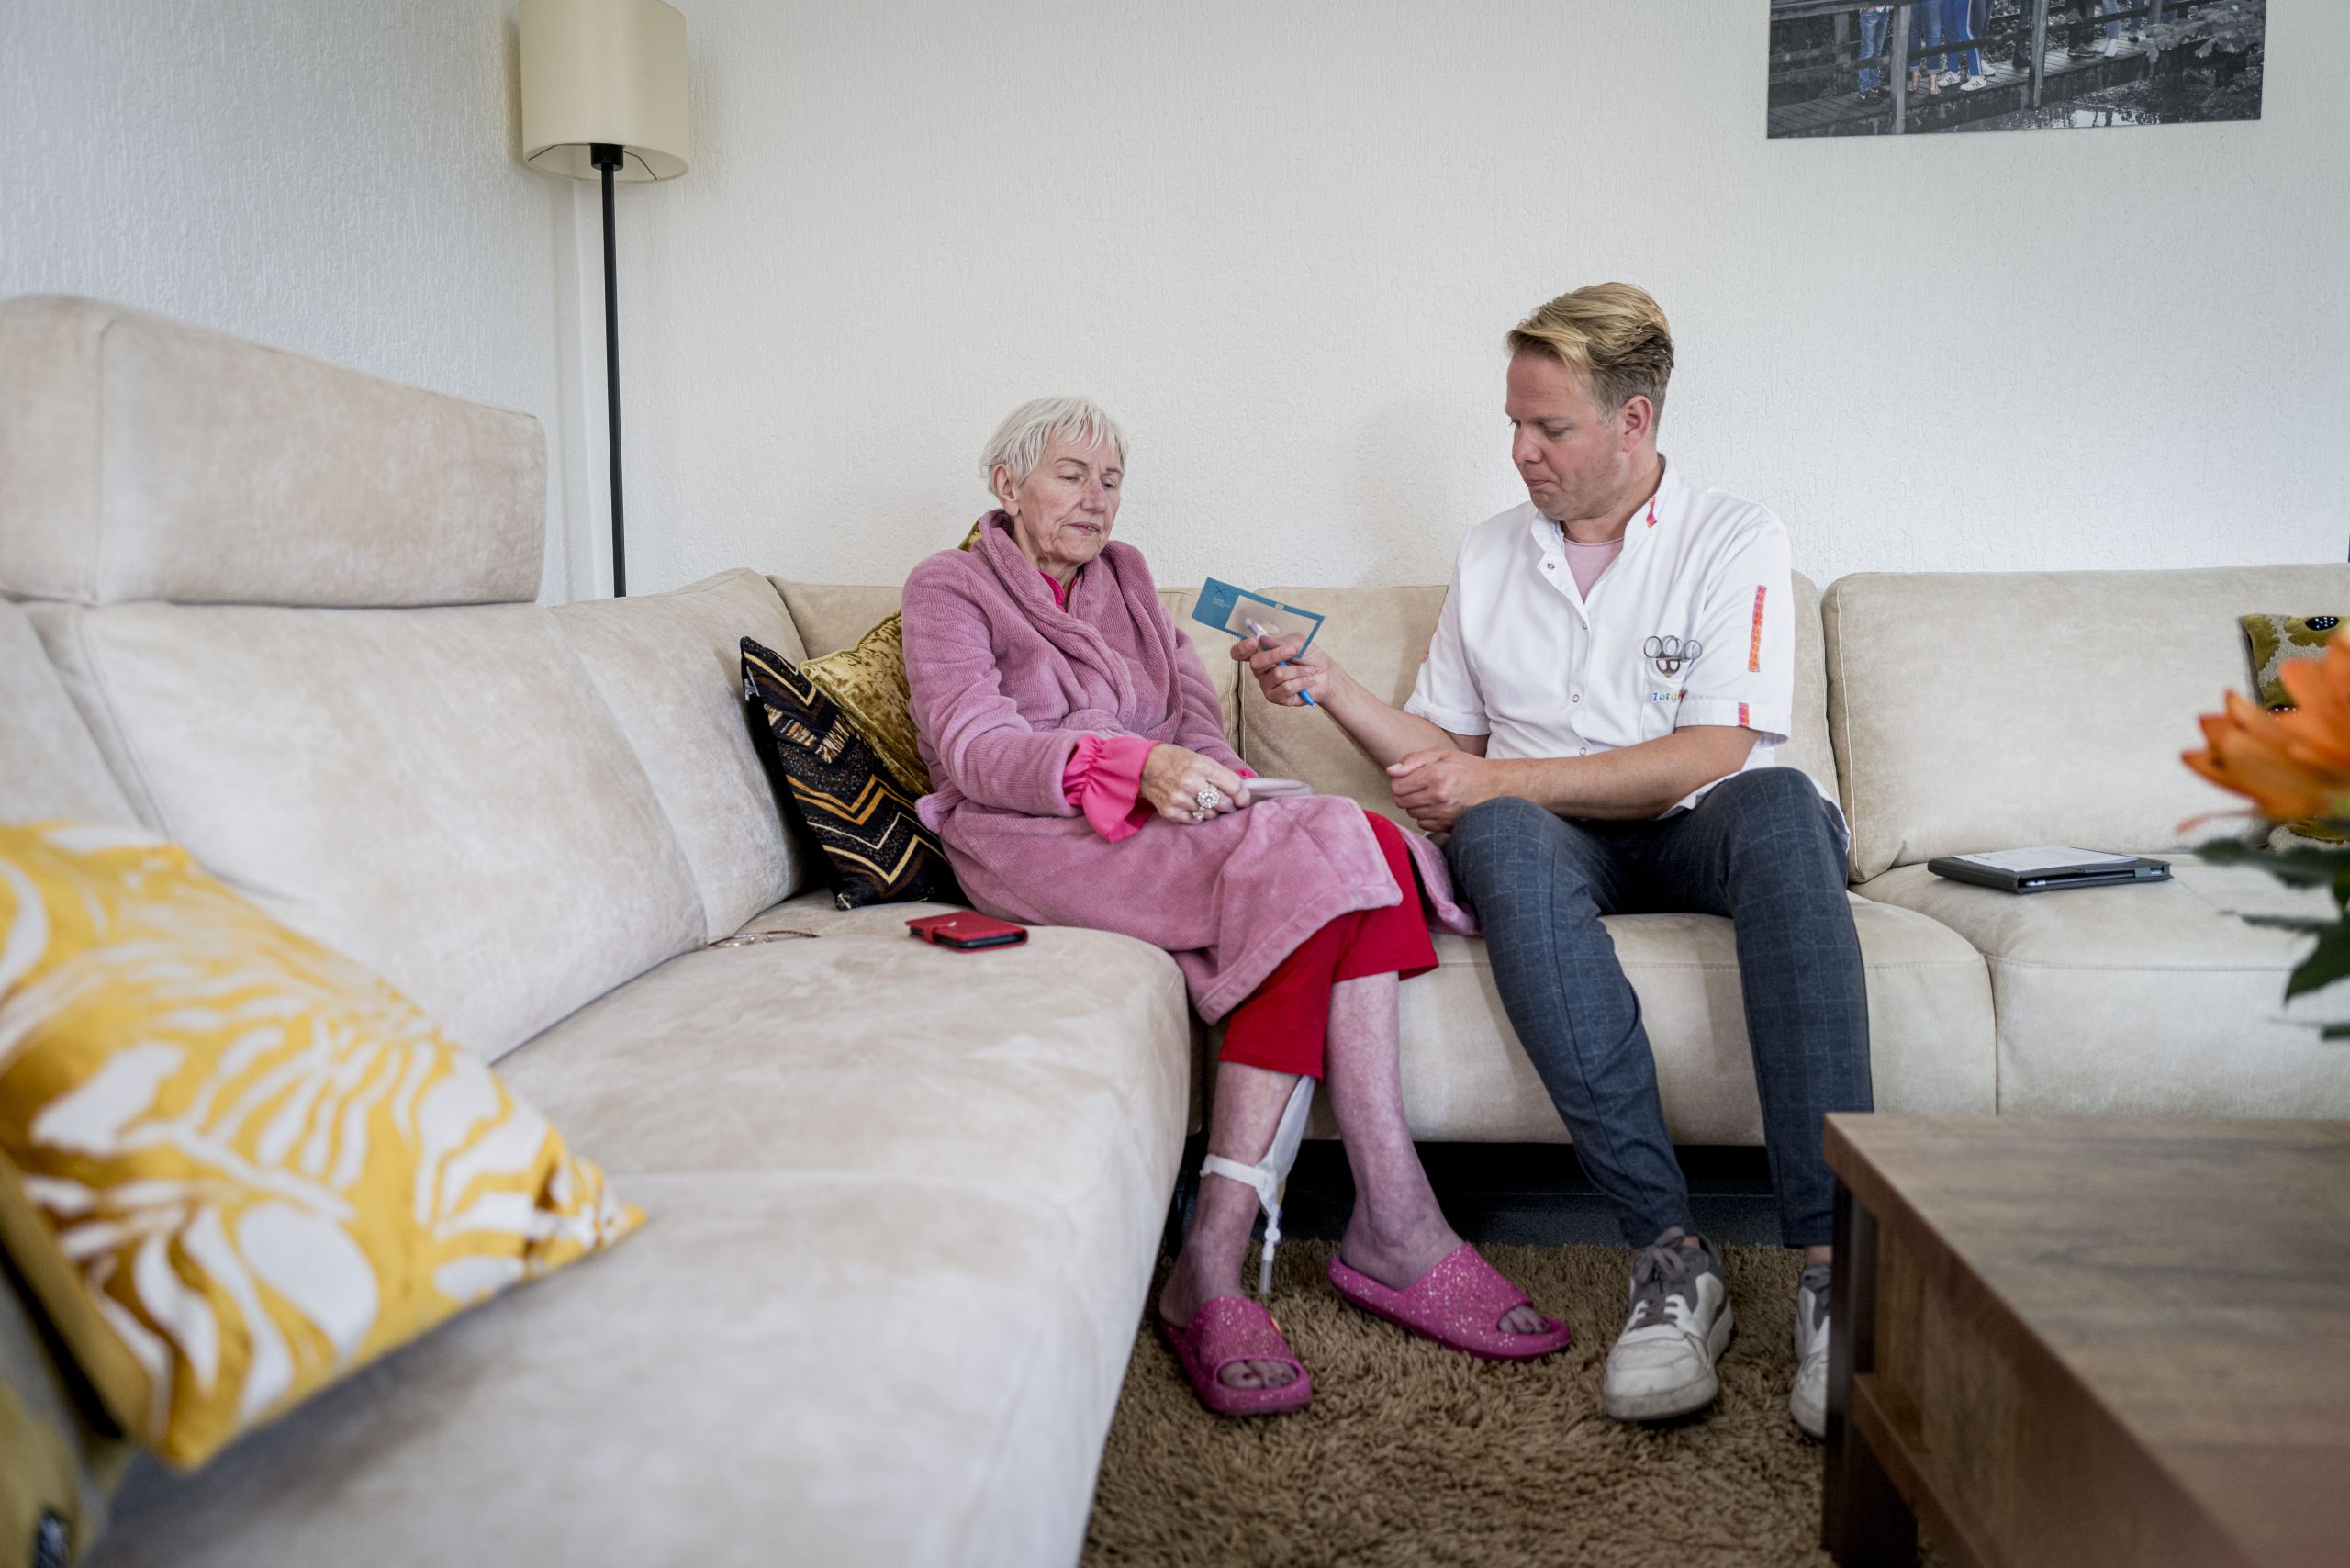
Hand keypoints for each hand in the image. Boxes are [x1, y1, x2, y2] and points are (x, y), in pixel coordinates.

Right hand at [1140, 744, 1249, 825]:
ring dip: (1212, 811)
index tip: (1243, 800)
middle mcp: (1191, 783)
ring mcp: (1180, 799)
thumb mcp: (1200, 759)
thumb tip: (1240, 792)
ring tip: (1204, 801)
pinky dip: (1198, 816)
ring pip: (1210, 815)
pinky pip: (1195, 821)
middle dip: (1229, 805)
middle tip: (1225, 803)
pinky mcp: (1170, 812)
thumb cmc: (1176, 760)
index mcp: (1202, 766)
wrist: (1144, 765)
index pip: (1234, 786)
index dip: (1243, 796)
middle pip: (1224, 804)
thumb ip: (1220, 774)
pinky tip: (1192, 806)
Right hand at [1231, 631, 1333, 708]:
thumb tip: (1263, 639)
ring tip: (1308, 670)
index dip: (1242, 648)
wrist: (1326, 675)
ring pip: (1277, 674)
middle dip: (1275, 655)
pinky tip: (1308, 680)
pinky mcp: (1276, 697)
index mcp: (1261, 653)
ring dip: (1297, 670)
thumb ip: (1281, 641)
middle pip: (1256, 662)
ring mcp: (1267, 684)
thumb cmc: (1310, 657)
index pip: (1240, 652)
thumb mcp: (1299, 643)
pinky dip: (1301, 681)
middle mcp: (1260, 670)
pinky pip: (1286, 688)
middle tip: (1293, 650)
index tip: (1254, 641)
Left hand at [1387, 749, 1504, 832]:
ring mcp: (1443, 813)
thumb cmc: (1469, 767)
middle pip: (1401, 801)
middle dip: (1406, 792)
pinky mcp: (1447, 825)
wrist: (1496, 786)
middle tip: (1420, 785)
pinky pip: (1422, 824)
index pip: (1396, 786)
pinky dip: (1426, 816)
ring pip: (1411, 813)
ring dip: (1416, 804)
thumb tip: (1391, 771)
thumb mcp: (1442, 754)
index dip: (1400, 781)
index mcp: (1434, 775)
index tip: (1411, 777)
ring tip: (1432, 794)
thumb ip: (1414, 760)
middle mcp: (1438, 796)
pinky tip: (1437, 806)